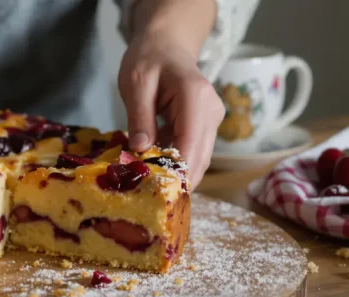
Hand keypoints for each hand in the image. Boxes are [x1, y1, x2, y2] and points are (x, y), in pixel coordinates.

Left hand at [118, 34, 224, 187]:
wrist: (167, 44)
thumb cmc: (149, 59)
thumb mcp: (135, 83)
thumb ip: (139, 116)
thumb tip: (141, 150)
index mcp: (195, 97)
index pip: (190, 144)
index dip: (177, 172)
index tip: (157, 193)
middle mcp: (211, 111)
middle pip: (200, 157)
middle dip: (178, 180)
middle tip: (151, 200)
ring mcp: (212, 120)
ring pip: (200, 159)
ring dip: (178, 175)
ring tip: (152, 191)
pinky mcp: (206, 127)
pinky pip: (194, 152)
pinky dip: (176, 165)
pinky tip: (156, 173)